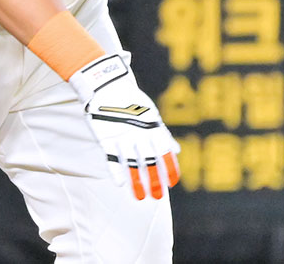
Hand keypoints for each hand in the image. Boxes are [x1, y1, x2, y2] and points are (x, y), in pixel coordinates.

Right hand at [68, 53, 179, 199]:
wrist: (109, 85)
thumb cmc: (133, 101)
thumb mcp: (152, 115)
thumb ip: (163, 134)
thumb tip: (176, 150)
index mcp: (152, 126)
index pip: (164, 151)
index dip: (169, 167)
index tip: (172, 182)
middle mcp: (139, 134)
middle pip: (148, 160)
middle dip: (154, 179)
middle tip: (157, 196)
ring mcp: (122, 136)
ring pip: (131, 163)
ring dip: (136, 181)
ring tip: (140, 197)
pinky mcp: (106, 137)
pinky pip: (112, 158)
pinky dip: (116, 171)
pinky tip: (120, 184)